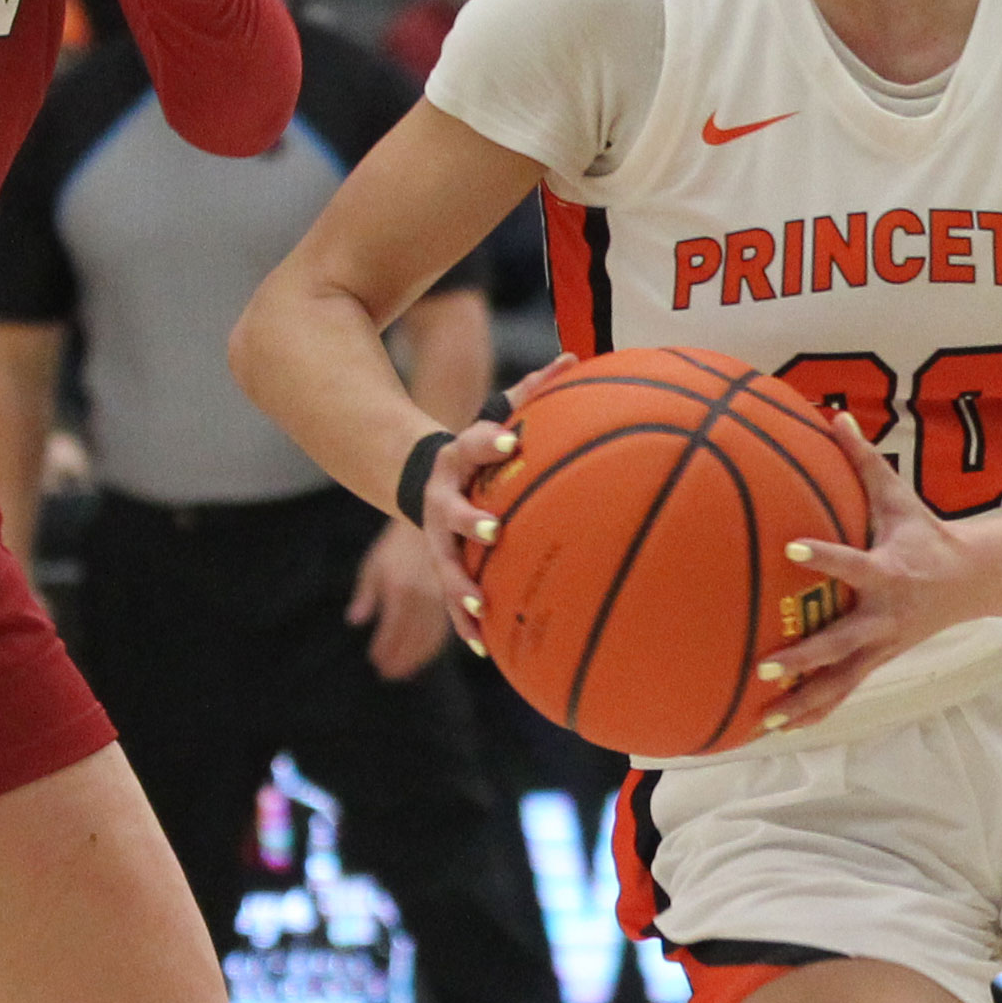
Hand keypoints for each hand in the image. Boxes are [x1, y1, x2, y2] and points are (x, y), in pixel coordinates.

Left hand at [347, 518, 451, 681]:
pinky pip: (444, 630)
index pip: (391, 630)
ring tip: (403, 673)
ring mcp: (441, 599)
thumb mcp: (376, 563)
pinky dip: (433, 647)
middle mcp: (422, 597)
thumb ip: (366, 593)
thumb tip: (355, 621)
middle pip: (411, 639)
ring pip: (430, 638)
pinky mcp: (454, 598)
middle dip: (399, 659)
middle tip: (388, 675)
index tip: (376, 664)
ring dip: (416, 658)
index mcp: (400, 589)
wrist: (434, 519)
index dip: (384, 650)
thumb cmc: (398, 542)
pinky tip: (423, 656)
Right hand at [406, 354, 578, 658]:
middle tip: (493, 529)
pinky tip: (483, 645)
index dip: (489, 442)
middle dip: (470, 520)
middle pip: (452, 511)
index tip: (510, 441)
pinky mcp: (442, 564)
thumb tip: (574, 357)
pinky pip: (450, 597)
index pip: (472, 443)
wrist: (426, 480)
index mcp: (460, 457)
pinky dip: (464, 621)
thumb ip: (532, 391)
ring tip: (479, 603)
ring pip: (445, 562)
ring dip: (460, 583)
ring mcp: (438, 536)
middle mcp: (444, 499)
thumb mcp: (498, 416)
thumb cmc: (480, 449)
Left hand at [750, 419, 993, 729]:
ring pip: (842, 681)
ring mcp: (883, 645)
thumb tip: (831, 413)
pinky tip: (781, 728)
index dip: (824, 558)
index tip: (790, 550)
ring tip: (765, 719)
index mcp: (889, 572)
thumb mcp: (898, 497)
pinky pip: (845, 691)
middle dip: (806, 656)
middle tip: (766, 664)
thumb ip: (862, 460)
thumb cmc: (926, 533)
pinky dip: (816, 710)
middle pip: (842, 642)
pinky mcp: (880, 661)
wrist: (977, 580)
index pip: (852, 563)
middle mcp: (885, 616)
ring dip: (805, 701)